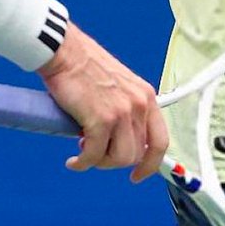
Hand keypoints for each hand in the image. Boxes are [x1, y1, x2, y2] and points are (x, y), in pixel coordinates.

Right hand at [38, 23, 166, 182]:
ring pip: (119, 159)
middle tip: (96, 151)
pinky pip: (94, 156)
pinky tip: (74, 161)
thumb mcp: (118, 84)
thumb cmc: (83, 64)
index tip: (137, 174)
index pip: (160, 140)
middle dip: (114, 160)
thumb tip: (119, 138)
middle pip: (136, 154)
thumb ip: (125, 108)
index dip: (151, 164)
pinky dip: (82, 163)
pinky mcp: (101, 120)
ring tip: (85, 151)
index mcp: (145, 95)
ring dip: (100, 161)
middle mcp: (138, 104)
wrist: (64, 51)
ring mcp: (121, 112)